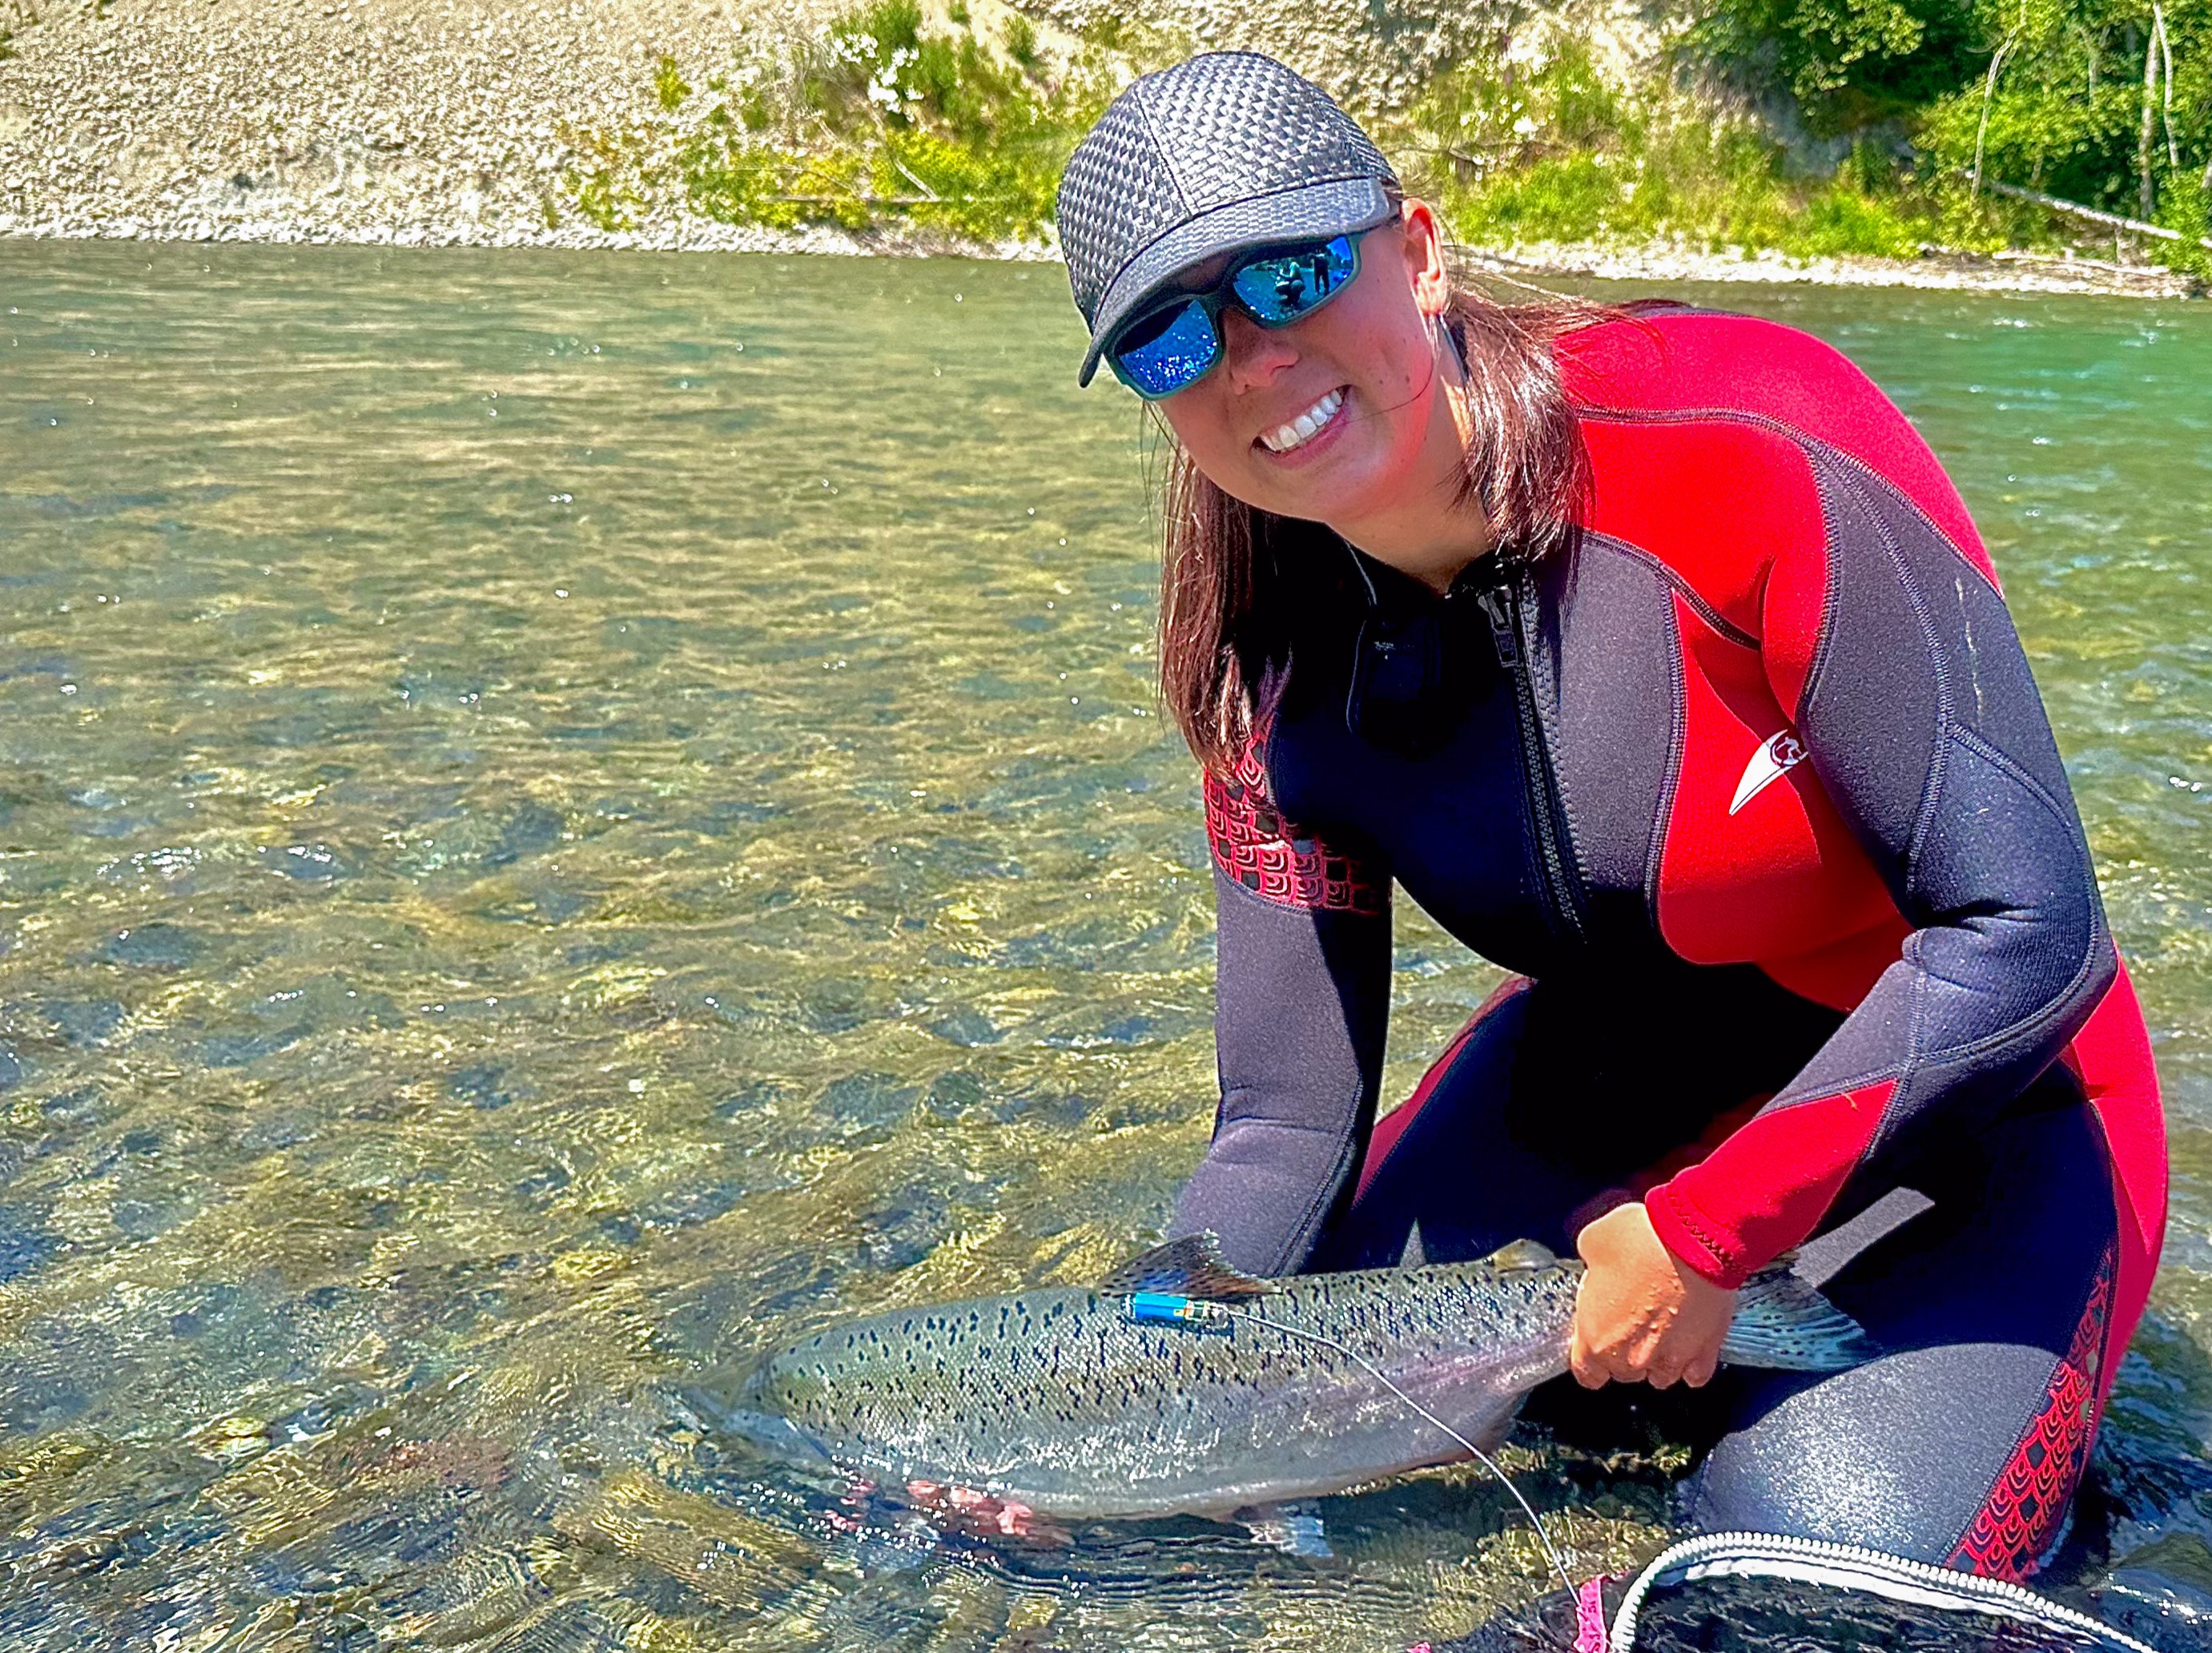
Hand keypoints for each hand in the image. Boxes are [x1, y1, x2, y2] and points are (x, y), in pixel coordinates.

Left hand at [1569, 1201, 1735, 1389]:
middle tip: (1632, 1317)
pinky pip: (1697, 1373)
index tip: (1598, 1340)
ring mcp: (1672, 1358)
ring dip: (1659, 1357)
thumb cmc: (1642, 1239)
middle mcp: (1632, 1358)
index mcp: (1596, 1338)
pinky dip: (1693, 1361)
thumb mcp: (1593, 1243)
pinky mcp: (1706, 1352)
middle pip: (1624, 1372)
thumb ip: (1591, 1267)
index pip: (1588, 1373)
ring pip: (1661, 1375)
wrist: (1694, 1235)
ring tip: (1663, 1325)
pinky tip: (1689, 1339)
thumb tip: (1598, 1266)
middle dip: (1626, 1350)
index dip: (1592, 1357)